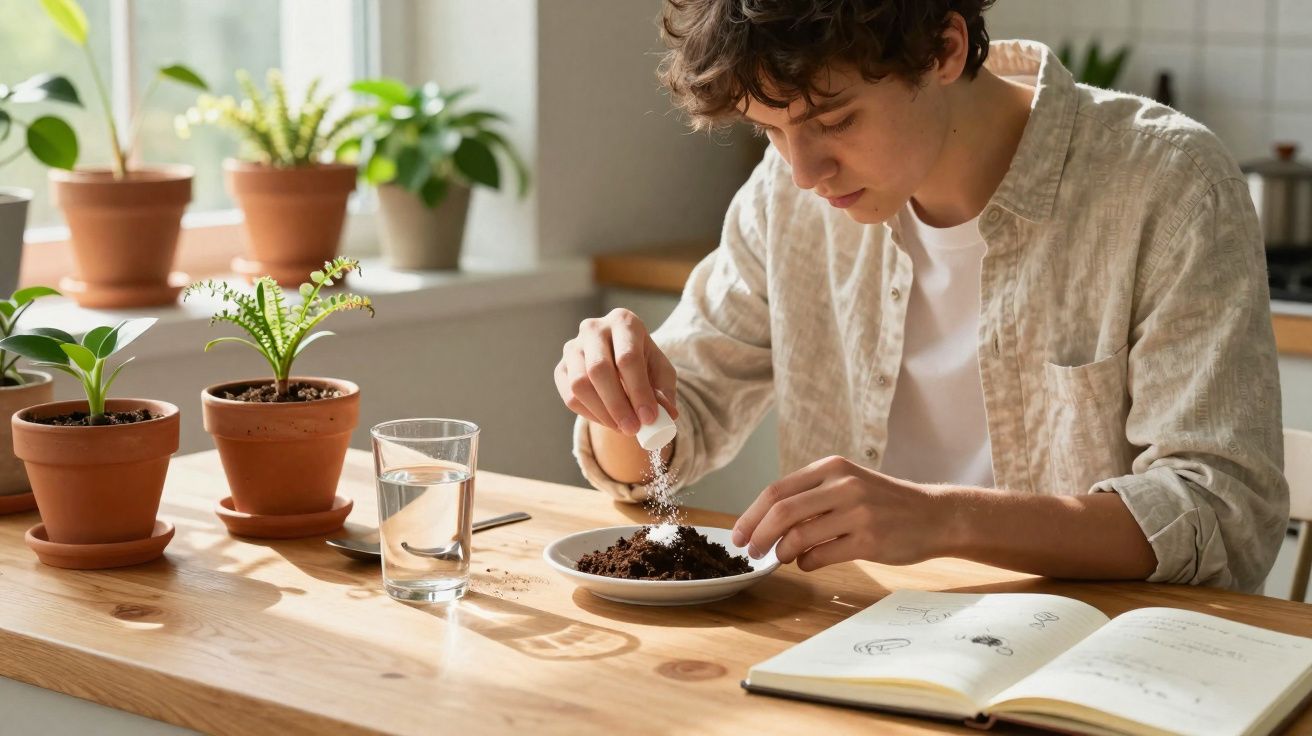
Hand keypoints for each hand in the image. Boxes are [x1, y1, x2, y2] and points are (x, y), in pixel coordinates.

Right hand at [554, 308, 678, 435]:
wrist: (619, 359)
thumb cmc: (644, 362)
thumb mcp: (661, 372)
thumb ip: (665, 392)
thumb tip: (667, 415)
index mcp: (623, 322)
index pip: (627, 357)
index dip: (639, 391)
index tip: (649, 418)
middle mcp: (594, 329)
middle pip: (599, 369)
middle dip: (617, 405)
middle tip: (633, 429)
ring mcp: (573, 347)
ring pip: (579, 384)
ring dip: (602, 413)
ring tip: (623, 428)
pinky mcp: (561, 368)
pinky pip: (570, 396)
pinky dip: (590, 415)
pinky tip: (608, 421)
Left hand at [731, 456, 957, 570]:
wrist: (935, 515)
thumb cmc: (884, 503)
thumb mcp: (849, 484)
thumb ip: (812, 496)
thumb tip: (766, 522)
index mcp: (832, 467)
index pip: (777, 490)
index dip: (751, 514)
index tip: (738, 535)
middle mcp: (844, 485)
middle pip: (782, 511)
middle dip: (758, 535)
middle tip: (750, 552)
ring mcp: (858, 512)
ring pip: (799, 535)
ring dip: (781, 552)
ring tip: (780, 558)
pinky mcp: (870, 540)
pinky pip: (822, 555)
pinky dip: (806, 563)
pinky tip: (807, 563)